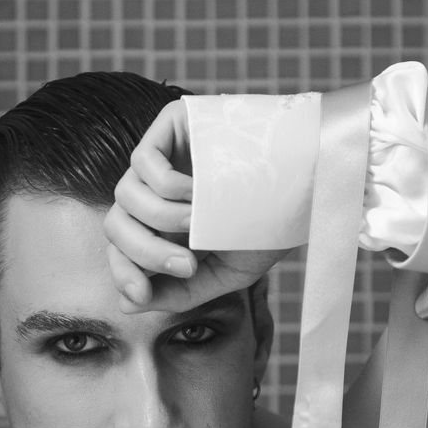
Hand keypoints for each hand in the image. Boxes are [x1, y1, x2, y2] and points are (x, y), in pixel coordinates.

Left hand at [104, 99, 288, 312]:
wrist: (309, 183)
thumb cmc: (270, 227)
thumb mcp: (224, 273)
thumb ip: (177, 292)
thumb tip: (125, 303)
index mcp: (165, 223)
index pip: (122, 248)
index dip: (123, 272)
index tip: (142, 294)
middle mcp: (157, 189)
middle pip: (117, 224)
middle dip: (143, 252)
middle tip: (187, 264)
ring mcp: (164, 155)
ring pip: (126, 196)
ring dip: (161, 221)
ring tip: (200, 225)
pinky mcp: (172, 125)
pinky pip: (143, 162)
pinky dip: (167, 188)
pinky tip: (198, 195)